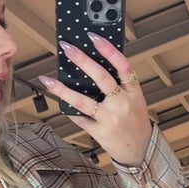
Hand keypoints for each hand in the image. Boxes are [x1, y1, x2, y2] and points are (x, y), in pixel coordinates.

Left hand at [39, 34, 151, 166]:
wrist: (141, 151)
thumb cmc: (135, 121)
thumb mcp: (135, 100)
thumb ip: (120, 84)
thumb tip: (92, 65)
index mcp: (134, 92)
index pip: (123, 66)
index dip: (108, 50)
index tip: (93, 36)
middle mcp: (122, 104)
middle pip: (101, 78)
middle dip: (82, 60)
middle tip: (67, 47)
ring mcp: (110, 119)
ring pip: (83, 101)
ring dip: (63, 90)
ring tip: (48, 80)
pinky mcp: (100, 133)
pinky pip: (80, 119)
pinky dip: (69, 110)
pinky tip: (59, 102)